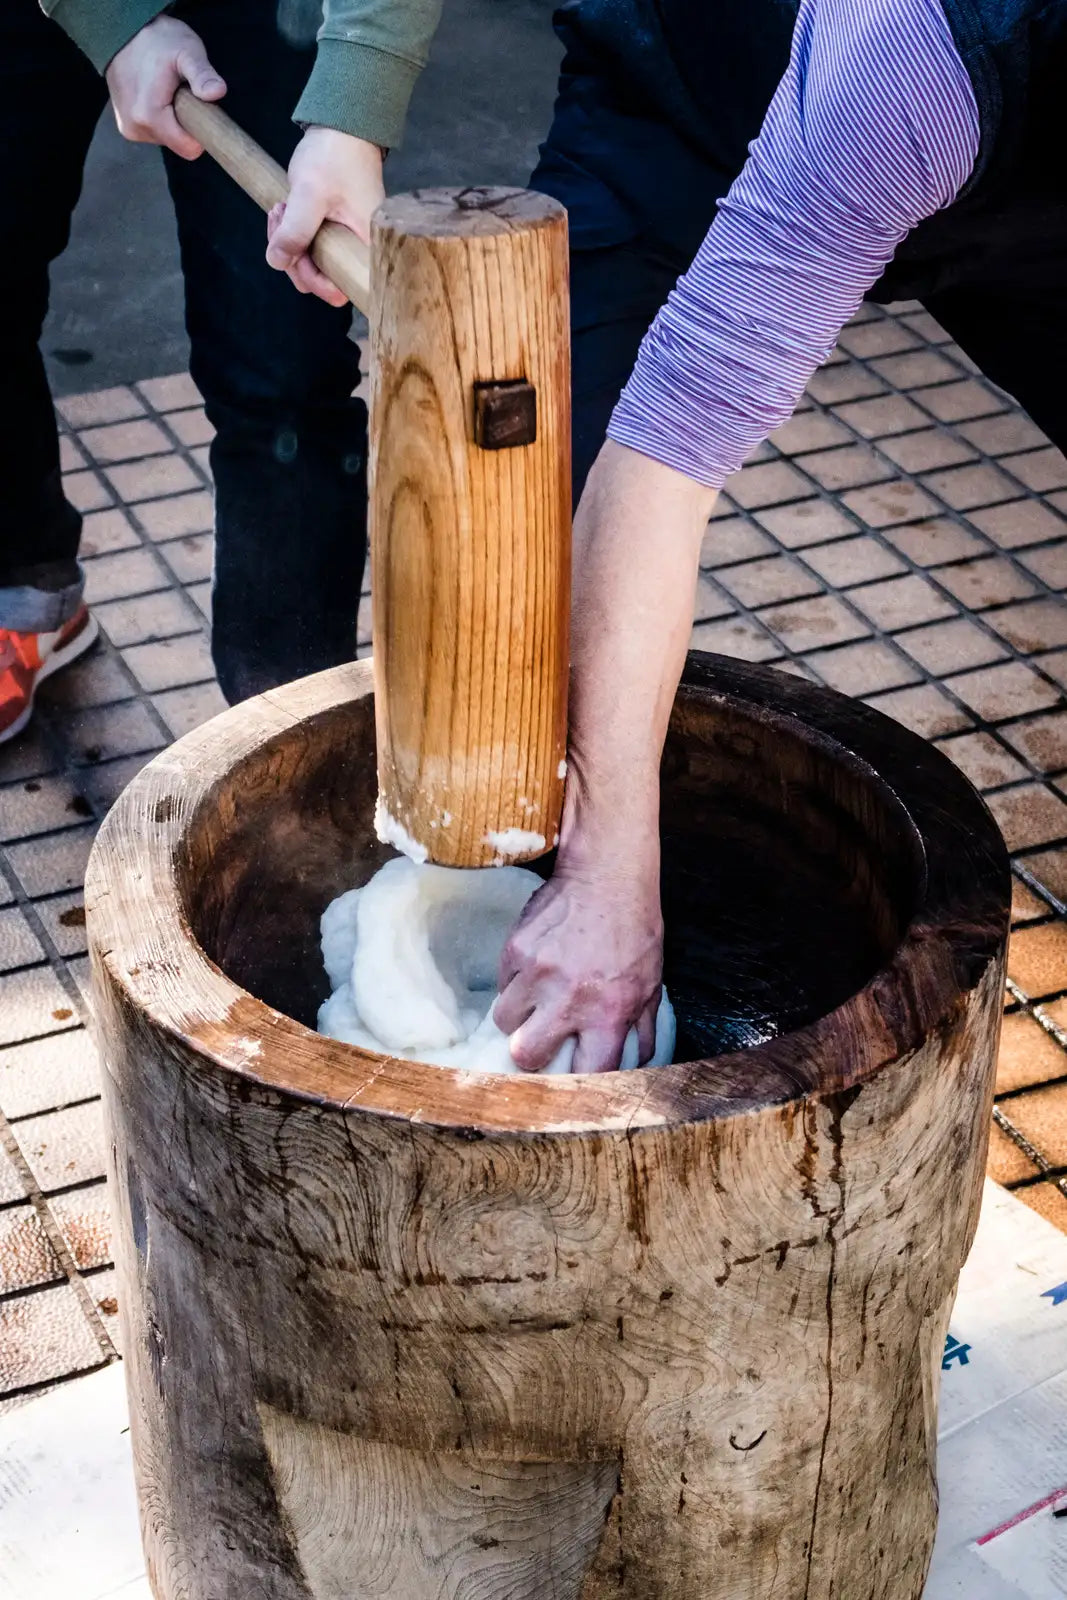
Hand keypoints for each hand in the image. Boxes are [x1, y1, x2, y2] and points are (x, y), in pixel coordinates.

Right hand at [106, 16, 225, 159]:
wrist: (123, 29)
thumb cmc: (158, 39)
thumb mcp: (187, 50)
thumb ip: (202, 74)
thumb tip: (217, 92)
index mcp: (149, 117)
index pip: (189, 149)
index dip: (201, 131)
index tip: (200, 107)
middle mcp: (135, 128)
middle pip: (178, 144)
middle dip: (185, 121)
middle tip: (180, 91)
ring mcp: (128, 129)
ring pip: (168, 138)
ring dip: (173, 118)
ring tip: (165, 89)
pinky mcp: (126, 126)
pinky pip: (155, 132)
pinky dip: (161, 117)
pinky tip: (155, 94)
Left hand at [265, 128, 384, 305]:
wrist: (342, 126)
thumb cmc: (336, 155)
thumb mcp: (310, 192)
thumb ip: (295, 230)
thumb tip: (277, 262)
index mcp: (366, 248)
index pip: (342, 289)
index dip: (315, 280)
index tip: (297, 254)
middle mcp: (359, 251)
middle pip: (322, 278)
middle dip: (293, 256)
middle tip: (280, 219)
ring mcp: (346, 242)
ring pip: (312, 263)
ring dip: (288, 242)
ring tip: (281, 210)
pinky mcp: (334, 232)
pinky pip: (310, 247)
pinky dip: (292, 233)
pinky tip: (286, 209)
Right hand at [494, 848, 663, 1073]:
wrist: (608, 875)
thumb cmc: (635, 930)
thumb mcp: (651, 982)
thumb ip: (641, 1027)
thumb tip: (636, 1062)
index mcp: (608, 1014)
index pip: (586, 1073)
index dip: (577, 1084)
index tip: (571, 1080)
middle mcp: (568, 999)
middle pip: (526, 1055)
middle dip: (530, 1054)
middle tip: (541, 1040)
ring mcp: (536, 973)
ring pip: (504, 1020)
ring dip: (517, 1017)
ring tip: (536, 1000)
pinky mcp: (515, 949)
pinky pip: (502, 983)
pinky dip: (514, 982)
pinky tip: (535, 967)